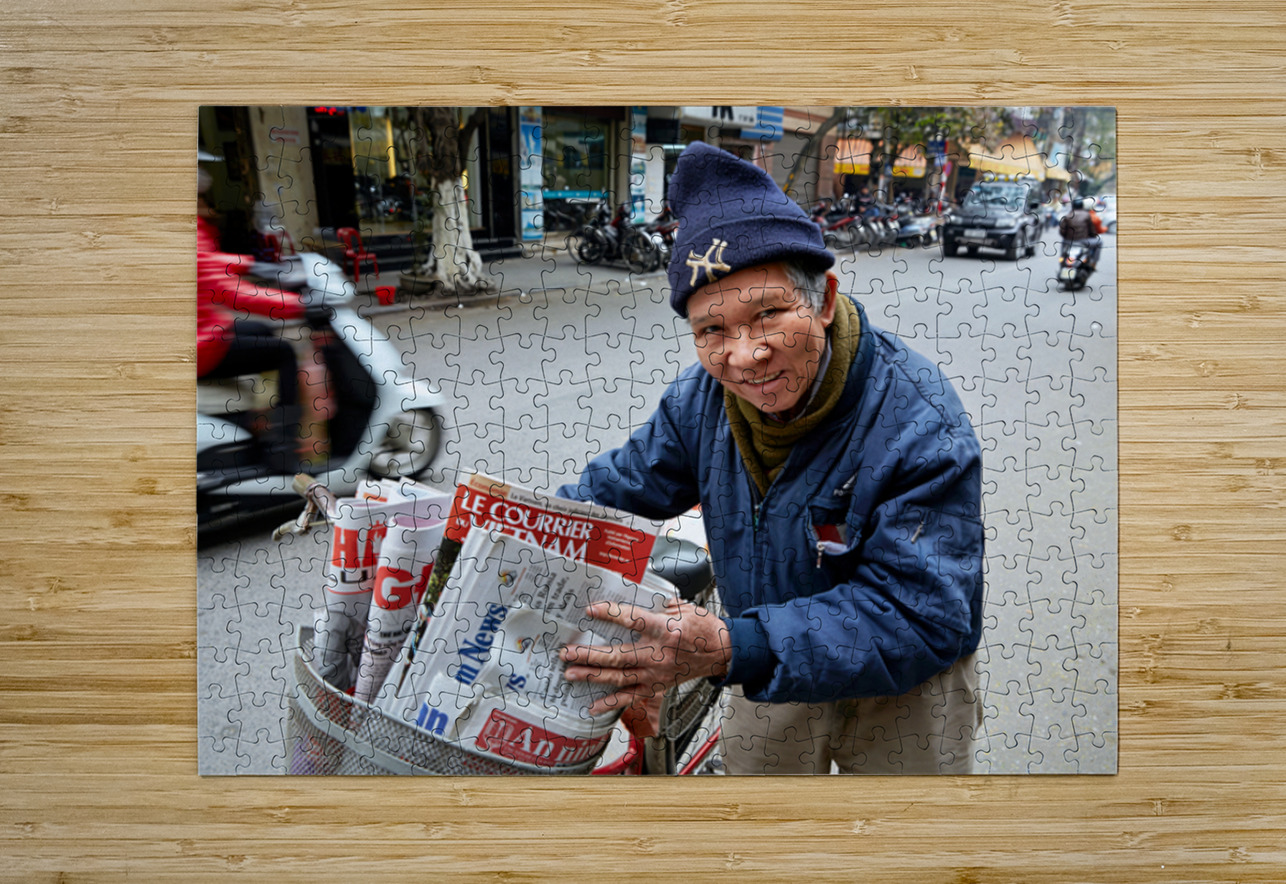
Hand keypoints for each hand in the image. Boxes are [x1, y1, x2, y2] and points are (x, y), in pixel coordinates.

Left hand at [559, 599, 730, 718]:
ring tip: (570, 673)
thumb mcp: (683, 607)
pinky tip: (592, 705)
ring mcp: (657, 674)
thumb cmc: (704, 628)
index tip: (590, 610)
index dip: (610, 614)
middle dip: (589, 655)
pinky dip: (610, 703)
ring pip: (619, 677)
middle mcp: (660, 655)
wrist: (723, 652)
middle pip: (618, 656)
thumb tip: (632, 596)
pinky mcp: (657, 686)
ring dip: (592, 676)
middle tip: (567, 652)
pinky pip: (631, 697)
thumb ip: (657, 604)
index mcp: (667, 630)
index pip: (633, 620)